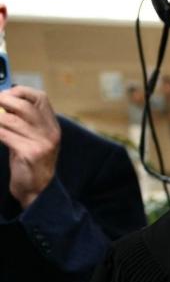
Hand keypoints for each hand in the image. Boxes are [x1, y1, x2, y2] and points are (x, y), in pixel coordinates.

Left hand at [0, 86, 60, 207]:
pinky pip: (4, 134)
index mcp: (52, 126)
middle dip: (3, 101)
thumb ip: (23, 121)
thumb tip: (2, 102)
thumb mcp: (33, 139)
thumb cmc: (29, 163)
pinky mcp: (29, 153)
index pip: (40, 98)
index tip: (5, 94)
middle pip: (24, 106)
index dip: (20, 91)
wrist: (37, 190)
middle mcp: (50, 133)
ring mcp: (41, 143)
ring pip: (10, 120)